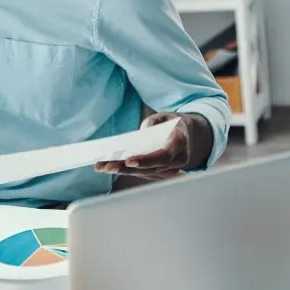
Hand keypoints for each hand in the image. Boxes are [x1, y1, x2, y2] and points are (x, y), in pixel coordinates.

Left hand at [94, 112, 211, 181]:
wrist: (187, 133)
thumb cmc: (172, 123)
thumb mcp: (164, 116)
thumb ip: (152, 123)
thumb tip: (139, 136)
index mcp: (180, 142)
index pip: (163, 156)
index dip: (146, 160)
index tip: (129, 161)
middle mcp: (177, 159)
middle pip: (150, 168)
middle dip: (127, 168)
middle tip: (107, 166)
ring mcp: (171, 168)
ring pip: (145, 173)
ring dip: (123, 171)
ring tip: (102, 166)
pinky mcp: (162, 172)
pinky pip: (144, 173)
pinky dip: (127, 171)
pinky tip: (109, 167)